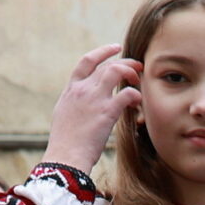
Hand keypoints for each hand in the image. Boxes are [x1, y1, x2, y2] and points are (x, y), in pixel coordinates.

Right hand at [44, 44, 141, 172]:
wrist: (65, 156)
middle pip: (107, 65)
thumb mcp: (65, 115)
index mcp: (71, 90)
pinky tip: (139, 101)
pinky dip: (136, 94)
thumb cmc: (66, 142)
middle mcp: (82, 90)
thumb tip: (84, 102)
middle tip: (138, 67)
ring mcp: (94, 99)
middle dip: (126, 63)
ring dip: (131, 73)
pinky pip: (126, 94)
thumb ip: (75, 103)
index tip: (116, 48)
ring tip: (139, 81)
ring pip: (116, 72)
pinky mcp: (106, 112)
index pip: (87, 61)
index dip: (103, 52)